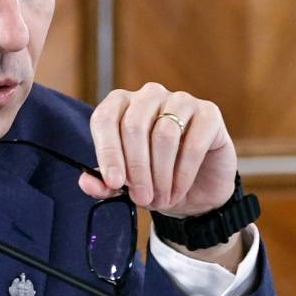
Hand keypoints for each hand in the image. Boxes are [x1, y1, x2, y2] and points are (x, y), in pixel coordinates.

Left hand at [79, 82, 237, 217]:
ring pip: (163, 135)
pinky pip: (193, 143)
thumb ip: (104, 184)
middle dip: (136, 169)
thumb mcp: (125, 186)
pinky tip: (177, 190)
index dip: (107, 152)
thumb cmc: (154, 180)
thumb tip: (86, 183)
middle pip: (134, 126)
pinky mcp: (209, 113)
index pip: (105, 119)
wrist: (196, 190)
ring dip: (160, 175)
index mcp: (121, 105)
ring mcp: (180, 100)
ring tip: (160, 199)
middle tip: (141, 198)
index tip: (114, 183)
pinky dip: (183, 173)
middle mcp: (149, 96)